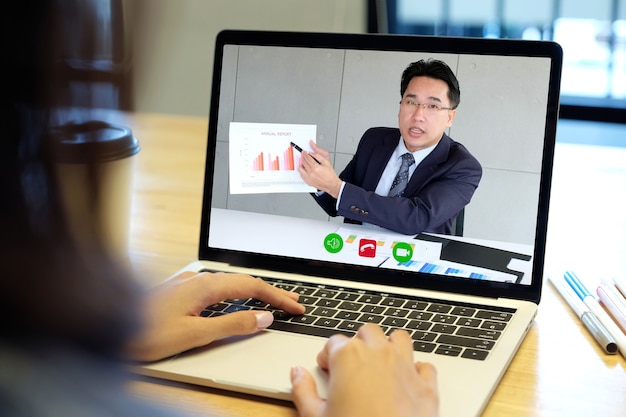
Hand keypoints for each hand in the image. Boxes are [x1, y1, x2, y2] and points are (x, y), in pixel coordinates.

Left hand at [126, 271, 304, 360]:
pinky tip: (237, 299)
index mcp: (205, 286)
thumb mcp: (194, 333)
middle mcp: (199, 280)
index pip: (252, 286)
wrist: (105, 327)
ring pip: (231, 284)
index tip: (296, 307)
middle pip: (245, 281)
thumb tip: (262, 317)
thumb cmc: (144, 332)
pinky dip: (238, 294)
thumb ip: (231, 324)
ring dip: (255, 292)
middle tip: (294, 302)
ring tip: (273, 300)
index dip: (277, 297)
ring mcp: (189, 284)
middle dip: (272, 291)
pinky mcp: (181, 292)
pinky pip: (218, 288)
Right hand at [290, 323, 438, 416]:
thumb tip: (296, 374)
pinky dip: (416, 371)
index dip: (327, 356)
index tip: (326, 369)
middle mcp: (379, 354)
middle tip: (350, 367)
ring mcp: (405, 368)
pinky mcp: (427, 387)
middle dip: (358, 344)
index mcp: (348, 357)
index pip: (333, 342)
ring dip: (389, 347)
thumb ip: (302, 390)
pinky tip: (405, 384)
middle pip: (367, 332)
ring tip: (379, 366)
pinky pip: (424, 366)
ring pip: (399, 339)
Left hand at [298, 140, 342, 198]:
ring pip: (300, 168)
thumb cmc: (330, 174)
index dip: (305, 153)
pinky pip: (301, 175)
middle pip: (303, 162)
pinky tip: (306, 169)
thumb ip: (318, 155)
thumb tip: (312, 152)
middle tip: (304, 155)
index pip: (307, 158)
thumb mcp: (326, 162)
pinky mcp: (308, 182)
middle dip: (303, 157)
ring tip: (305, 162)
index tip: (304, 151)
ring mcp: (309, 178)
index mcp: (316, 168)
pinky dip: (302, 171)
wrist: (331, 184)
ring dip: (302, 164)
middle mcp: (311, 173)